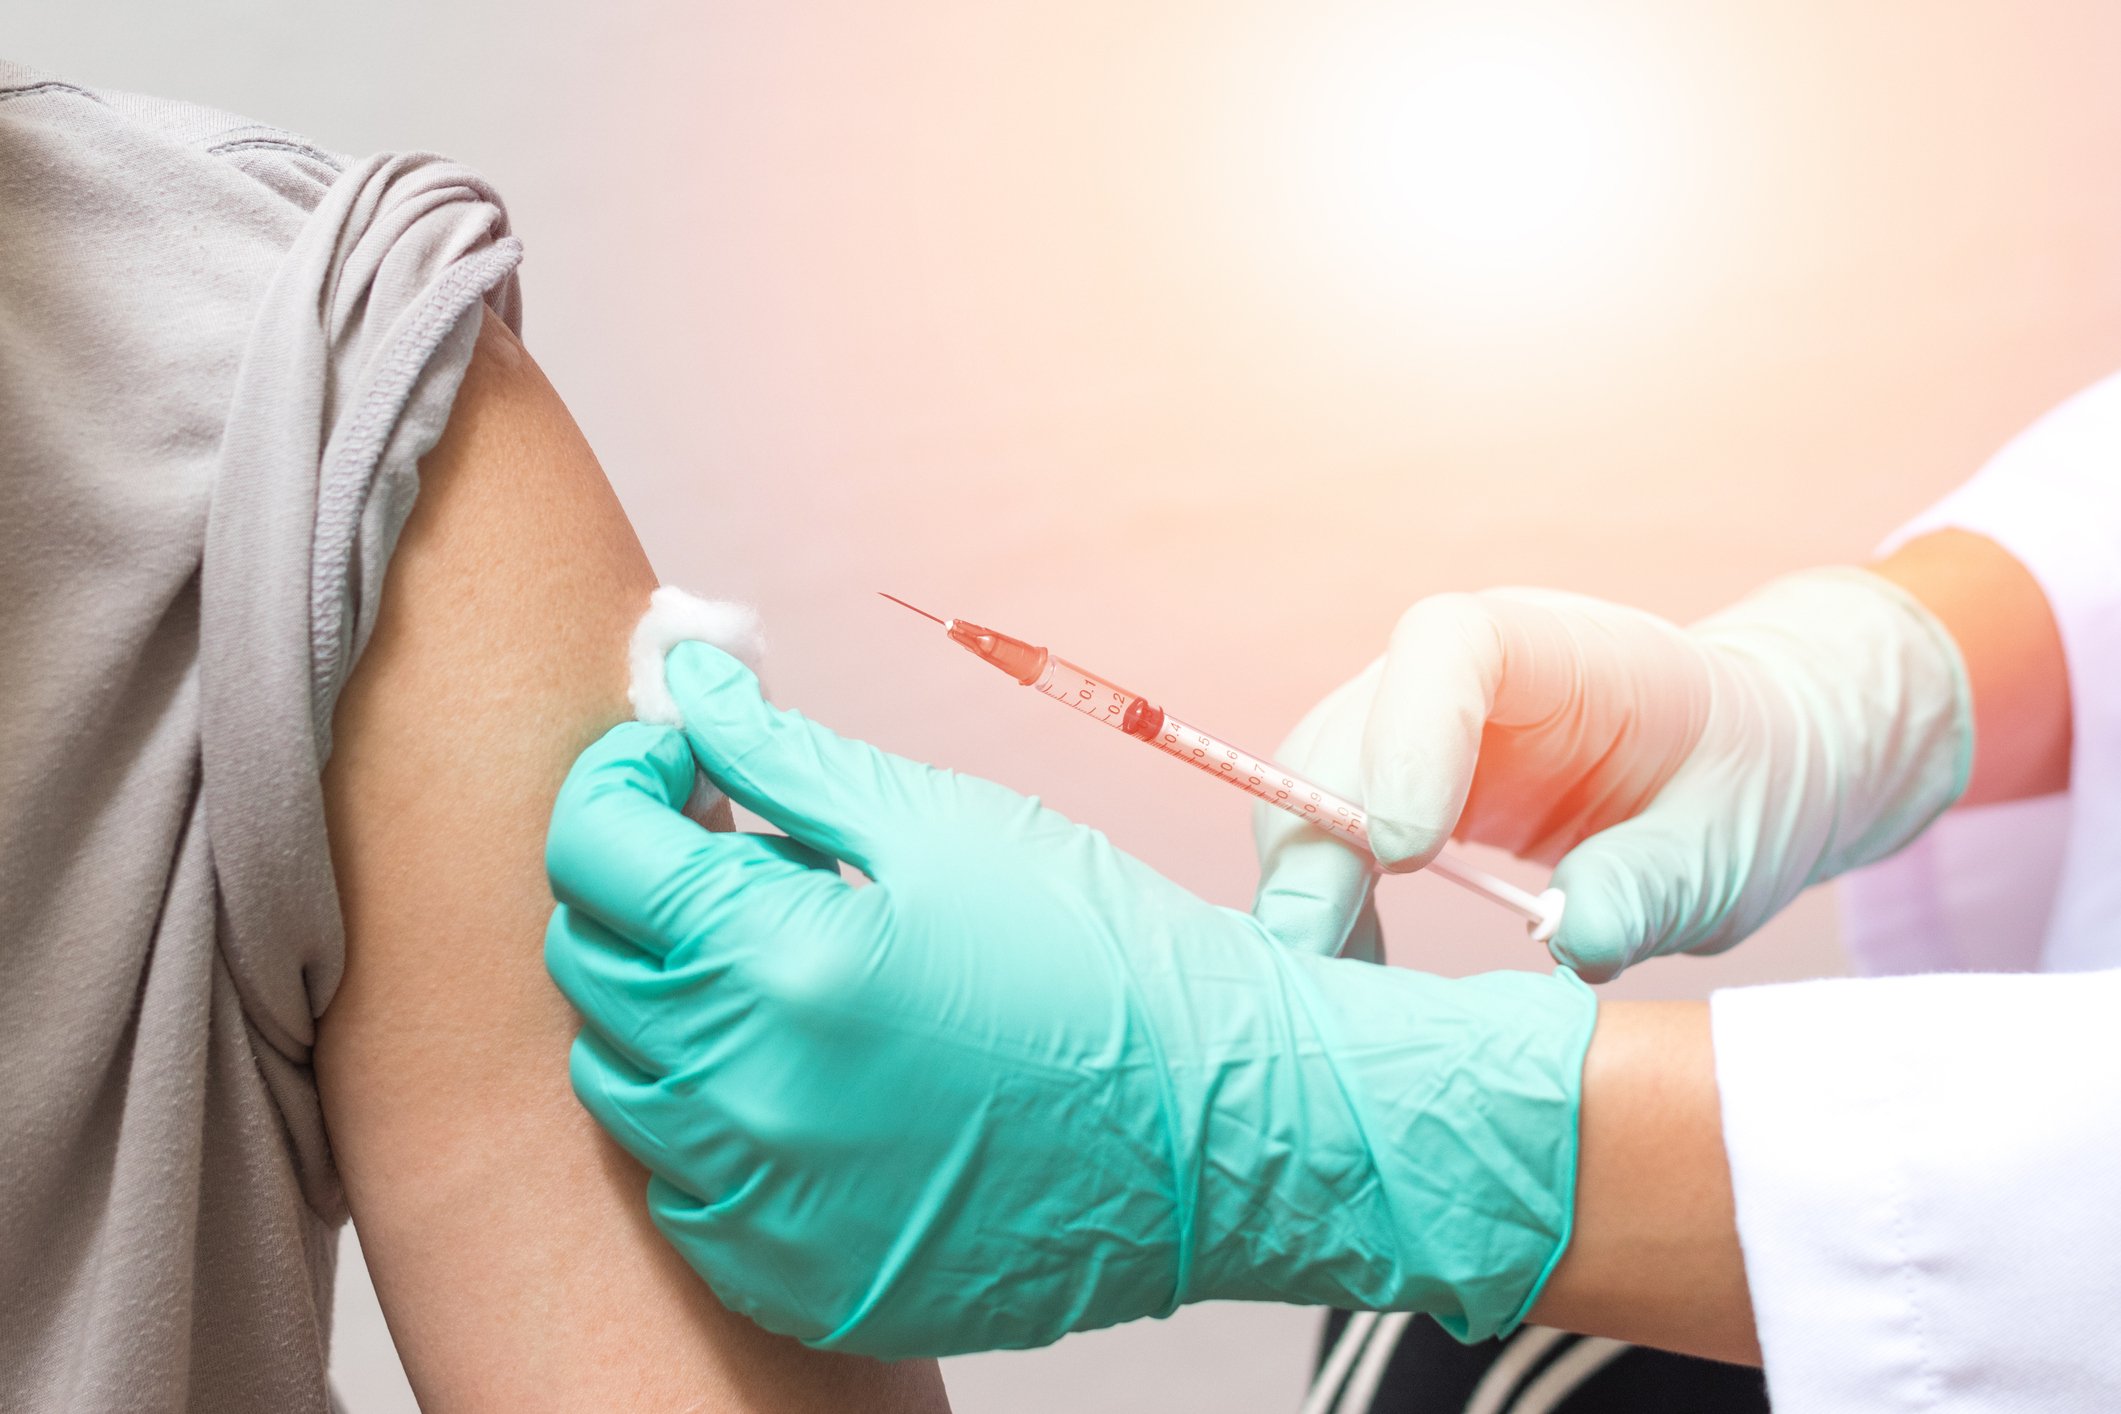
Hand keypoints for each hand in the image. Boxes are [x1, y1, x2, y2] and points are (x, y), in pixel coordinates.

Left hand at [545, 642, 1595, 1357]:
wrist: (1225, 1134)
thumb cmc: (1102, 957)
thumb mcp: (945, 823)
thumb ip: (786, 755)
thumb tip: (690, 680)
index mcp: (779, 962)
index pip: (595, 848)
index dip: (622, 774)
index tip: (676, 754)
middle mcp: (744, 1099)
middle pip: (587, 964)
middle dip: (641, 885)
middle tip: (742, 854)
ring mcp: (763, 1207)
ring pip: (621, 1080)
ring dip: (673, 1001)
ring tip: (786, 967)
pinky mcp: (792, 1279)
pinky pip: (681, 1184)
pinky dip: (712, 1115)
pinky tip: (809, 1075)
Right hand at [1254, 570, 1971, 977]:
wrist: (1740, 771)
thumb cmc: (1738, 787)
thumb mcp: (1726, 844)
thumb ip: (1653, 885)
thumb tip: (1568, 942)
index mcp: (1552, 648)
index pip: (1445, 651)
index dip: (1406, 742)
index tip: (1407, 857)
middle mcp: (1455, 676)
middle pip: (1342, 733)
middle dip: (1316, 850)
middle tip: (1322, 967)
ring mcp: (1408, 729)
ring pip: (1307, 793)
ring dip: (1307, 895)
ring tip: (1347, 1002)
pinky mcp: (1389, 792)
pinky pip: (1321, 844)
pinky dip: (1324, 916)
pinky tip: (1362, 982)